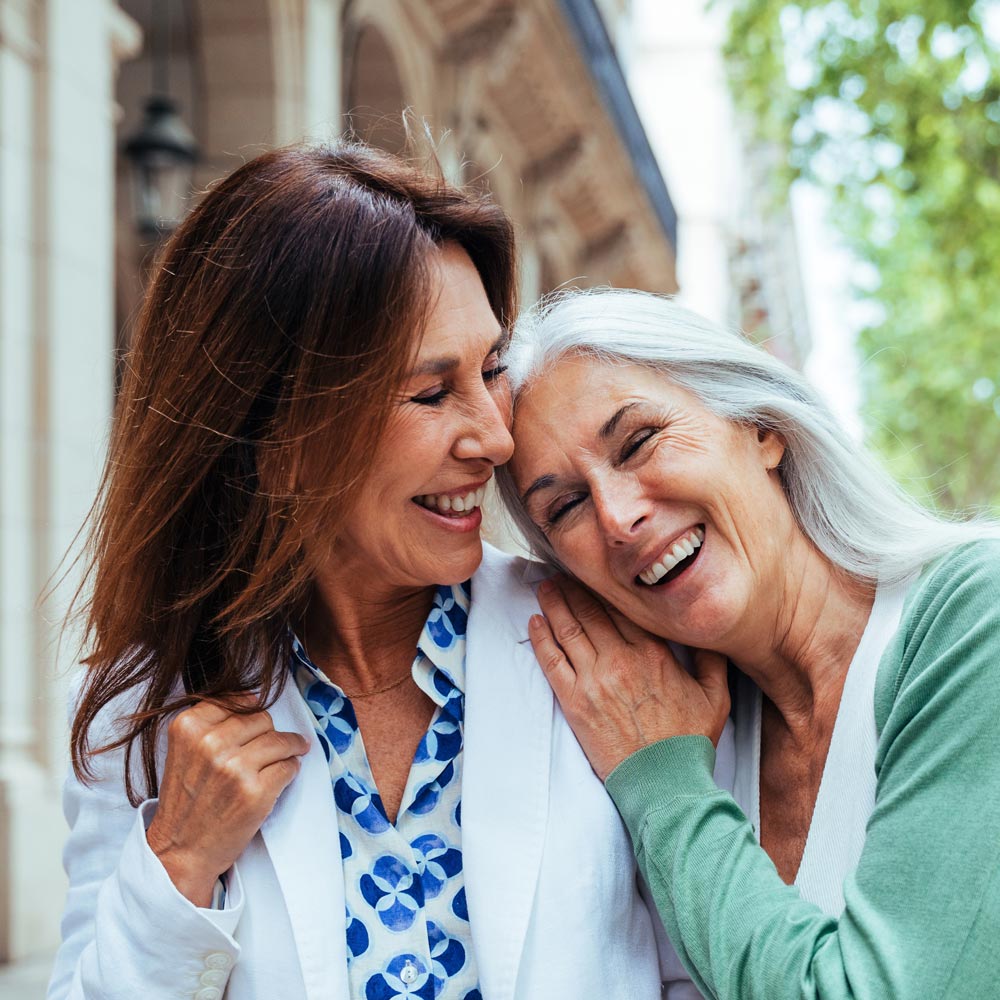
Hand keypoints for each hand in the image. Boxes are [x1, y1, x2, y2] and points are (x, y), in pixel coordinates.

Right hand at [146, 697, 309, 905]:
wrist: (179, 851)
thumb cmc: (186, 800)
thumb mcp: (184, 750)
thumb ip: (212, 722)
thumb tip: (255, 698)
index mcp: (189, 727)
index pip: (239, 700)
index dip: (250, 712)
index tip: (253, 727)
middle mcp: (210, 743)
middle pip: (262, 718)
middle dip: (268, 732)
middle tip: (266, 748)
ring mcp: (234, 768)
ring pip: (281, 740)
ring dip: (290, 747)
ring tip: (291, 753)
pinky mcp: (256, 792)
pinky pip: (290, 766)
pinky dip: (291, 770)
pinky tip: (283, 776)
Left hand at [529, 576, 729, 780]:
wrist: (665, 784)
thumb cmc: (689, 743)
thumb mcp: (716, 696)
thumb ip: (711, 658)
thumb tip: (705, 630)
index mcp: (654, 653)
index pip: (622, 607)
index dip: (605, 587)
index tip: (594, 573)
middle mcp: (621, 660)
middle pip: (590, 612)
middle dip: (573, 588)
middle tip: (561, 572)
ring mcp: (595, 680)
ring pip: (569, 630)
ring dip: (553, 605)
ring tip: (544, 587)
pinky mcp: (575, 702)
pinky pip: (552, 661)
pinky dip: (541, 638)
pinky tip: (534, 622)